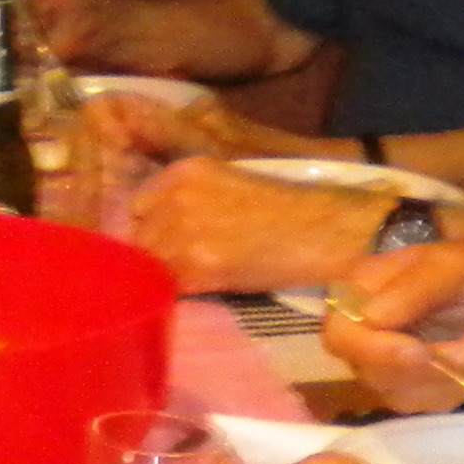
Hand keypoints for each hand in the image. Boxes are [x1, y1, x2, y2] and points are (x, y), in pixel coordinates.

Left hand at [121, 159, 390, 293]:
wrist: (324, 231)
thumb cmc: (289, 209)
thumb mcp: (231, 183)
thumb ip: (190, 198)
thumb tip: (156, 227)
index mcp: (186, 171)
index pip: (138, 205)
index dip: (151, 229)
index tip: (165, 243)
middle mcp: (177, 196)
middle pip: (140, 237)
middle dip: (156, 254)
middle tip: (187, 266)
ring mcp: (183, 231)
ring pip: (150, 264)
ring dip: (168, 276)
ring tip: (201, 280)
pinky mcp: (198, 264)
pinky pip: (169, 286)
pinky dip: (181, 293)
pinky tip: (206, 289)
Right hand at [321, 237, 463, 408]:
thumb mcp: (454, 266)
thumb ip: (414, 288)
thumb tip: (370, 318)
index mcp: (359, 291)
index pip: (340, 334)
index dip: (375, 351)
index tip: (421, 352)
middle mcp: (361, 333)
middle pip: (371, 372)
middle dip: (432, 366)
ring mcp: (382, 366)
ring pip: (405, 393)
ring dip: (459, 372)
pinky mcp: (408, 390)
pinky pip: (429, 402)